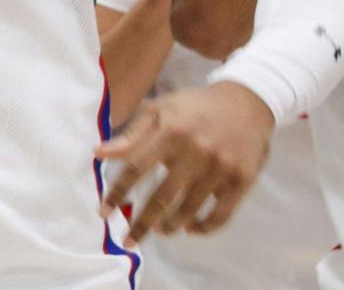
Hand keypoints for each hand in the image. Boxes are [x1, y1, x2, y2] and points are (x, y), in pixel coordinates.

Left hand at [97, 81, 272, 242]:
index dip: (118, 193)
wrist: (245, 102)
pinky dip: (205, 227)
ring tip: (159, 230)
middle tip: (128, 240)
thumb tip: (98, 153)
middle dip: (141, 223)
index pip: (136, 168)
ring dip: (170, 225)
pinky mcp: (242, 180)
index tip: (103, 212)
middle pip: (162, 196)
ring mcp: (221, 168)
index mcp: (171, 132)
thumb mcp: (159, 110)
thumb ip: (131, 135)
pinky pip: (221, 214)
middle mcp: (196, 152)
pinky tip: (191, 229)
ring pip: (190, 209)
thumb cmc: (193, 106)